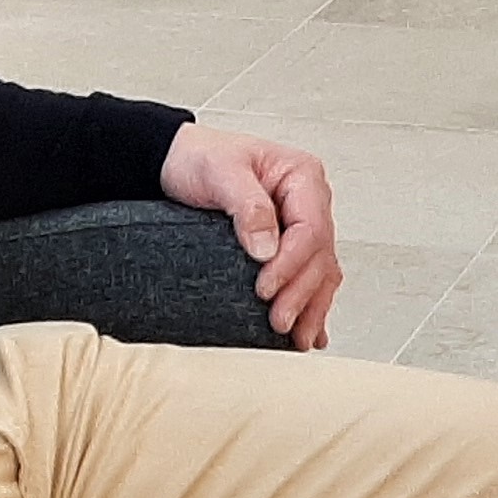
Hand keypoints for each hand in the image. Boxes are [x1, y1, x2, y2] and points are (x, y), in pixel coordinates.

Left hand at [159, 120, 340, 349]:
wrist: (178, 162)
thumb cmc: (199, 158)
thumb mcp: (220, 171)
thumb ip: (248, 205)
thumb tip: (267, 247)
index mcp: (302, 177)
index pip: (311, 228)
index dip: (292, 263)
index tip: (265, 287)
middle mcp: (308, 202)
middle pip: (319, 256)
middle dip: (301, 293)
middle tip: (277, 321)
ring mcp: (300, 225)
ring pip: (320, 272)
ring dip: (311, 307)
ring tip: (297, 338)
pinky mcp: (287, 245)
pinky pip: (308, 277)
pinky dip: (310, 304)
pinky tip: (309, 332)